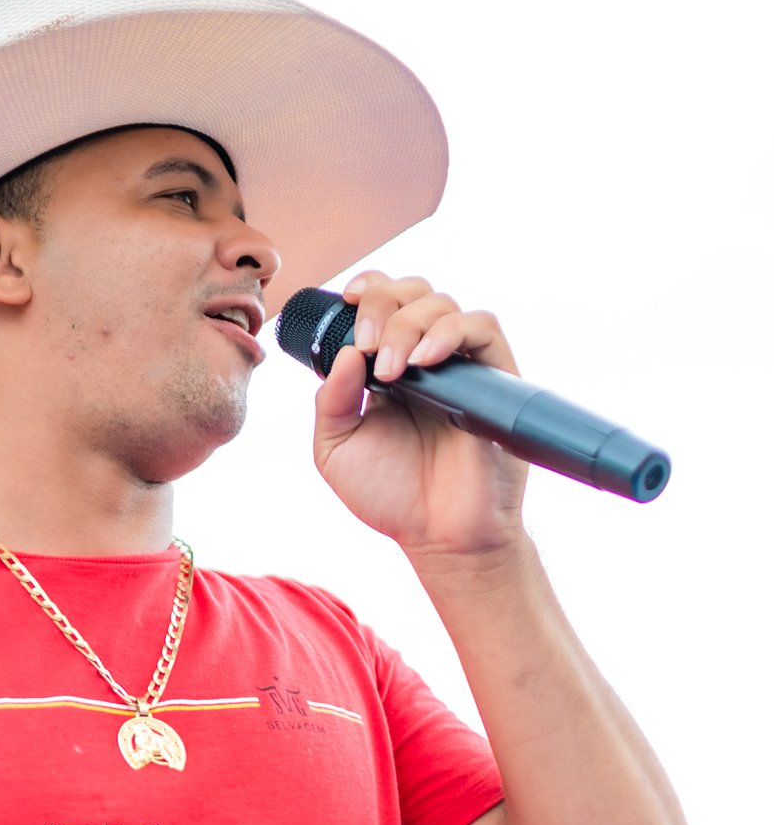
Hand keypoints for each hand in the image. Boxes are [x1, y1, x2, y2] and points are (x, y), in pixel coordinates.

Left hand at [312, 271, 528, 556]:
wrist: (439, 537)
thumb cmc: (391, 495)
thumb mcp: (336, 448)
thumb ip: (330, 400)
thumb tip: (346, 352)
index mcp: (388, 367)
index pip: (387, 304)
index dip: (372, 287)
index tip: (350, 299)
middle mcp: (427, 360)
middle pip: (414, 293)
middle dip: (384, 303)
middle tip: (368, 343)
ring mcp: (461, 368)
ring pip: (444, 305)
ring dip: (409, 323)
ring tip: (390, 369)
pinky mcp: (494, 380)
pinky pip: (483, 329)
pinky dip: (449, 333)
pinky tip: (423, 362)